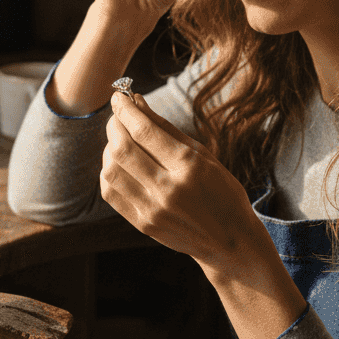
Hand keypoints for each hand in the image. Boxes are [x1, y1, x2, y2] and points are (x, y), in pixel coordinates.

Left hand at [100, 91, 262, 270]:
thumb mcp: (204, 155)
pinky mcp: (142, 224)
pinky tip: (120, 165)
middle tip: (117, 116)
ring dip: (109, 148)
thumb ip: (167, 129)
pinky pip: (110, 192)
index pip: (144, 131)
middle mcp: (168, 189)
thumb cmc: (222, 192)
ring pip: (111, 170)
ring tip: (120, 141)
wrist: (230, 242)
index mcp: (188, 167)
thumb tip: (137, 102)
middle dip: (114, 125)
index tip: (118, 97)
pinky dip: (108, 172)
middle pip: (123, 149)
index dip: (126, 110)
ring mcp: (152, 210)